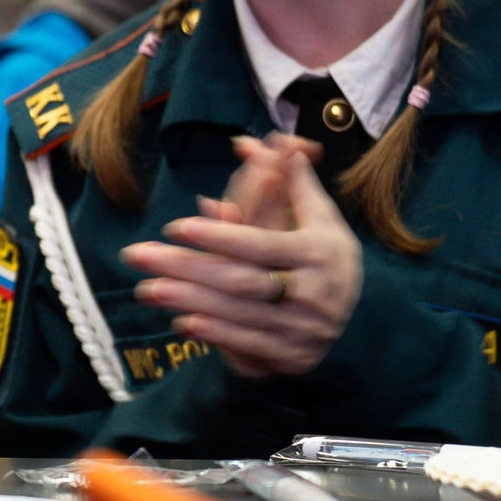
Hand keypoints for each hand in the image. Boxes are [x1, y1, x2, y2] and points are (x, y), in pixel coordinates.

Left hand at [121, 135, 362, 378]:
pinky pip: (248, 347)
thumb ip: (288, 181)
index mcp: (319, 253)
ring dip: (188, 302)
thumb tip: (250, 142)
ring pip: (238, 315)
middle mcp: (313, 294)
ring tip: (146, 288)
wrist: (363, 325)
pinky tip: (181, 322)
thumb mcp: (320, 217)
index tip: (175, 226)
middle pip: (241, 281)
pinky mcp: (291, 358)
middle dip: (186, 268)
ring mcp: (302, 330)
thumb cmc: (327, 259)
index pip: (262, 244)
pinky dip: (214, 336)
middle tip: (138, 256)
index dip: (219, 237)